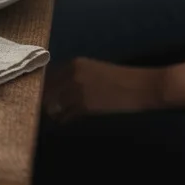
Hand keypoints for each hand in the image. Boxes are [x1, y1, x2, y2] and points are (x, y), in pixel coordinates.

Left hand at [42, 58, 164, 121]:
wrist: (142, 87)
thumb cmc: (121, 79)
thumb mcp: (94, 70)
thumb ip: (74, 75)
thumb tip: (56, 88)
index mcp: (74, 64)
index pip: (47, 76)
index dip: (43, 87)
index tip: (42, 95)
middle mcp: (72, 74)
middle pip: (46, 90)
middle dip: (46, 100)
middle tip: (48, 108)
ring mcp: (77, 89)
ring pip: (53, 104)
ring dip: (53, 111)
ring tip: (57, 115)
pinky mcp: (85, 105)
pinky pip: (66, 115)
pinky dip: (64, 119)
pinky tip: (66, 120)